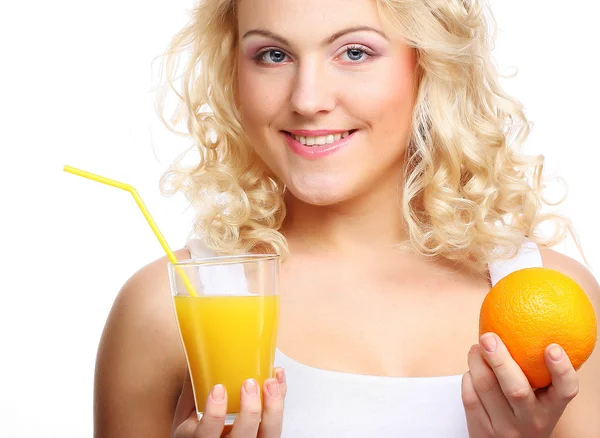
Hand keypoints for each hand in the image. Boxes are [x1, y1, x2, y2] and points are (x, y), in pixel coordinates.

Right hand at [171, 368, 286, 437]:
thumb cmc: (196, 427)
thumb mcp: (186, 413)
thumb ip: (192, 390)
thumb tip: (198, 355)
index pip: (207, 435)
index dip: (214, 414)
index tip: (218, 389)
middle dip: (250, 411)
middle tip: (249, 383)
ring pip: (268, 436)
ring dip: (273, 408)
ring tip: (270, 382)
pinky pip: (276, 425)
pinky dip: (280, 401)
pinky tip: (278, 381)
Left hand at [461, 333, 578, 437]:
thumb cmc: (524, 413)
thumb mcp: (540, 400)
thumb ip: (536, 372)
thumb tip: (524, 324)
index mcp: (551, 410)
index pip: (565, 391)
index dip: (561, 370)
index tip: (552, 347)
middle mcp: (531, 421)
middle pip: (515, 388)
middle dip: (499, 359)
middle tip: (488, 337)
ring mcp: (505, 428)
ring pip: (485, 387)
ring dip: (476, 361)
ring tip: (477, 348)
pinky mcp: (481, 430)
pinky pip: (469, 395)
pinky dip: (468, 377)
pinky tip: (473, 371)